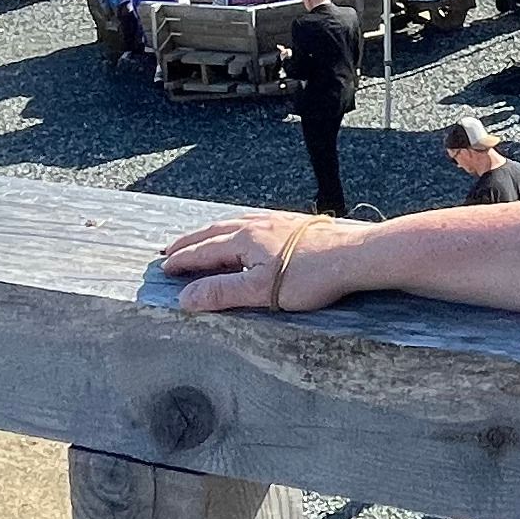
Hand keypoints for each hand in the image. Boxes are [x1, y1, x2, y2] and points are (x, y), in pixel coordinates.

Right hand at [158, 212, 349, 314]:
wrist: (355, 255)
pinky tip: (243, 232)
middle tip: (169, 250)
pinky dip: (234, 227)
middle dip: (189, 242)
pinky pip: (252, 221)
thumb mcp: (260, 290)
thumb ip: (222, 293)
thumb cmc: (311, 274)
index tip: (164, 268)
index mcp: (244, 239)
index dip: (183, 261)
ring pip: (233, 223)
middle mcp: (257, 224)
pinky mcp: (293, 223)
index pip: (204, 250)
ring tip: (199, 239)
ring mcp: (276, 221)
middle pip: (213, 231)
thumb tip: (186, 297)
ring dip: (210, 232)